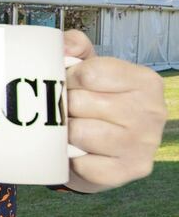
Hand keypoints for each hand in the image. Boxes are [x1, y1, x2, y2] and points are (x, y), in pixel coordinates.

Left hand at [63, 30, 164, 191]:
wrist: (104, 148)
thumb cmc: (96, 102)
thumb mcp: (89, 68)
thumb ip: (75, 47)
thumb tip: (65, 47)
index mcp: (145, 81)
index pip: (90, 73)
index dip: (69, 79)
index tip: (70, 85)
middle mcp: (153, 111)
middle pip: (80, 102)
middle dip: (65, 107)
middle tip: (70, 111)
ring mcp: (145, 143)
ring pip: (80, 132)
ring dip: (67, 133)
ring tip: (74, 130)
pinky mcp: (131, 170)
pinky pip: (84, 165)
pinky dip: (73, 160)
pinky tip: (81, 153)